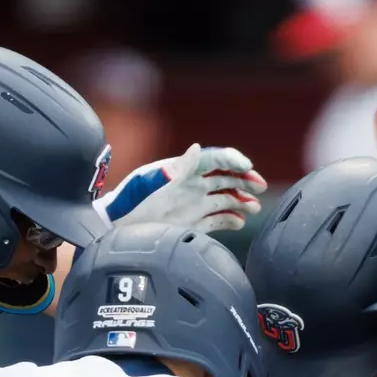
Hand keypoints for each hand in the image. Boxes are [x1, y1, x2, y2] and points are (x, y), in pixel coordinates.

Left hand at [99, 144, 265, 233]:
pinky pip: (218, 220)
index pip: (213, 159)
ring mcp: (194, 205)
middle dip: (244, 179)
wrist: (117, 228)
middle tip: (260, 186)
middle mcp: (192, 186)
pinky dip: (232, 220)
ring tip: (256, 207)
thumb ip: (176, 169)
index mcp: (183, 170)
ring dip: (242, 200)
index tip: (247, 165)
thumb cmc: (130, 201)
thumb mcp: (151, 182)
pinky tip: (241, 222)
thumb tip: (197, 148)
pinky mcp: (194, 224)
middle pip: (225, 177)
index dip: (231, 159)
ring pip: (226, 199)